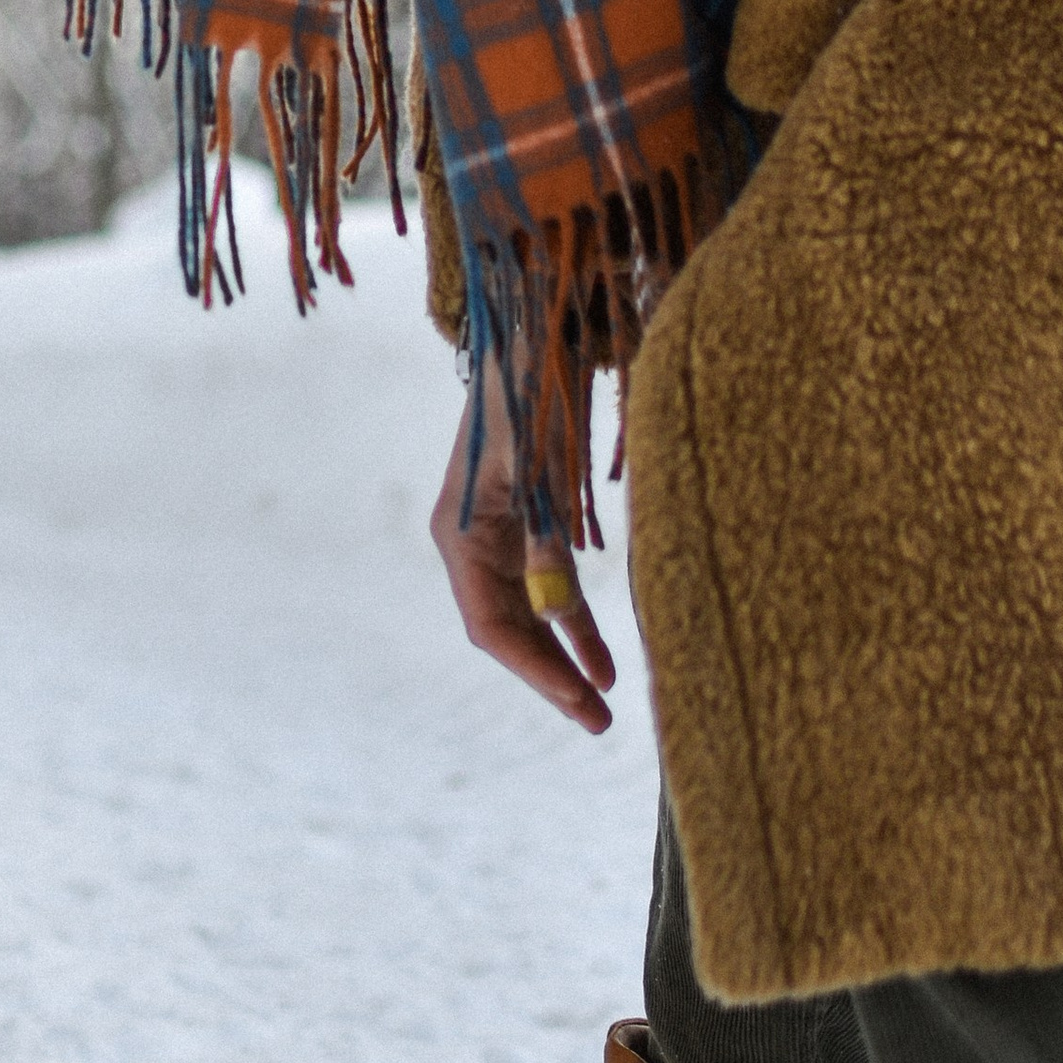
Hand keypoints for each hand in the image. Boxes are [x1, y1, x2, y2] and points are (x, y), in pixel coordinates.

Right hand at [428, 369, 616, 734]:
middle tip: (599, 724)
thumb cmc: (532, 395)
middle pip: (508, 631)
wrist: (532, 338)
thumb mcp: (540, 468)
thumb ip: (544, 538)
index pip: (490, 624)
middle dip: (550, 679)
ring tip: (603, 708)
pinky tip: (602, 661)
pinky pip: (550, 590)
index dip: (534, 670)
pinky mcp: (528, 526)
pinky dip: (574, 625)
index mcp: (459, 533)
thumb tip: (558, 611)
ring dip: (564, 660)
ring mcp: (499, 537)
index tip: (578, 703)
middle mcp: (472, 544)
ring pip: (530, 618)